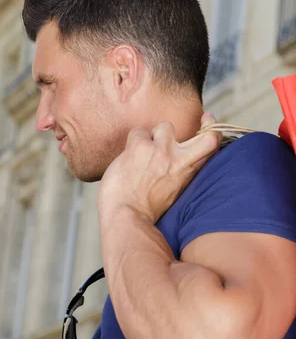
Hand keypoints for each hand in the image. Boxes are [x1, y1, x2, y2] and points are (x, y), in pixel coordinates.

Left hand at [98, 113, 221, 224]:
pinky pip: (138, 131)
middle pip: (208, 137)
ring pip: (165, 126)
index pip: (213, 147)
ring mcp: (161, 150)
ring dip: (154, 137)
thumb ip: (180, 173)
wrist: (126, 217)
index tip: (208, 120)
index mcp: (189, 173)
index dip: (213, 130)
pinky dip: (133, 142)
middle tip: (198, 125)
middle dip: (205, 126)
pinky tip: (128, 158)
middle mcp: (181, 159)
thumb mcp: (173, 192)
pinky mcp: (140, 146)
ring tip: (143, 155)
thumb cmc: (145, 209)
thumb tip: (179, 157)